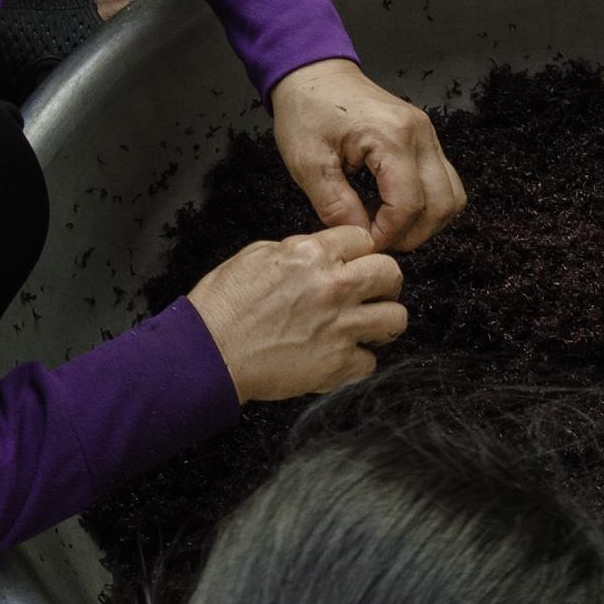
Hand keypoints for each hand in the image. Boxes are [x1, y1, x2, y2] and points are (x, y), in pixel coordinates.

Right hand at [186, 224, 405, 400]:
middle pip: (391, 273)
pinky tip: (340, 356)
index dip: (360, 251)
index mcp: (311, 255)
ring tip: (365, 326)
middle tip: (371, 292)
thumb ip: (296, 250)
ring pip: (395, 318)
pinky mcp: (336, 364)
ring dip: (382, 322)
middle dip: (384, 281)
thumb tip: (320, 252)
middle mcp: (332, 287)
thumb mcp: (255, 256)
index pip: (363, 239)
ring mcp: (339, 327)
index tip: (355, 262)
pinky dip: (357, 362)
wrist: (207, 353)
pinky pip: (370, 362)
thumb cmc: (222, 307)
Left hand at [272, 59, 463, 251]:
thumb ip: (335, 206)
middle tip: (377, 239)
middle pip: (441, 205)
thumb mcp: (307, 162)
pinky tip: (392, 205)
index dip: (388, 234)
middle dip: (411, 234)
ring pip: (451, 196)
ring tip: (387, 223)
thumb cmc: (307, 110)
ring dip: (425, 221)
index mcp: (392, 137)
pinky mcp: (426, 139)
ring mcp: (429, 135)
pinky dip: (426, 203)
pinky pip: (444, 182)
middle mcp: (420, 135)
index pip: (408, 205)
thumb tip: (361, 237)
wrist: (315, 73)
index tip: (364, 243)